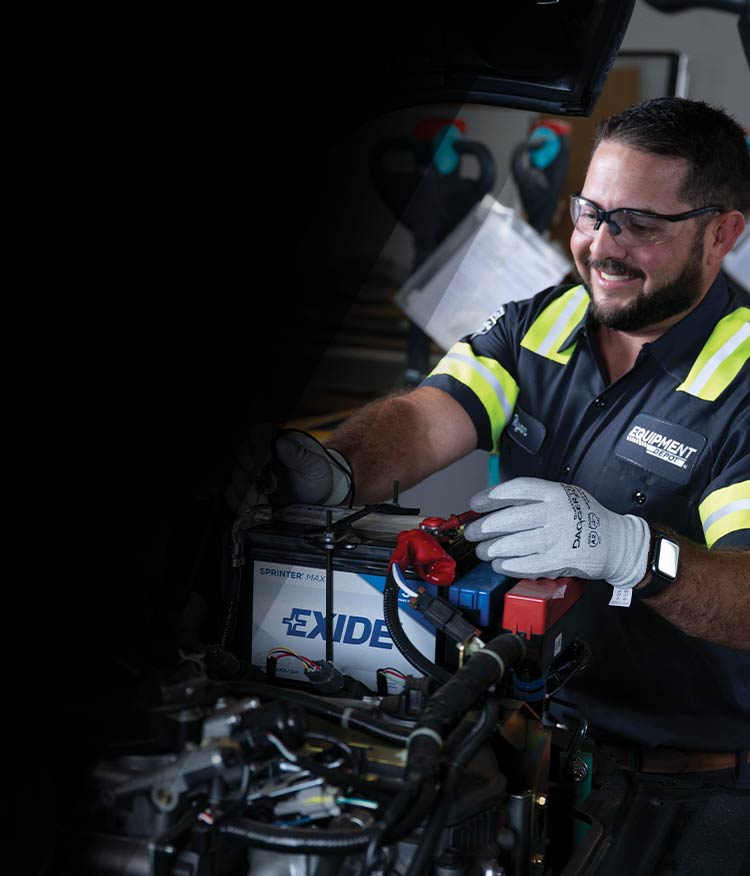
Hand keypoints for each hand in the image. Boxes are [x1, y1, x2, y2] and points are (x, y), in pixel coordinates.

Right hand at [224, 427, 351, 512]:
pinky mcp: (249, 493)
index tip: (263, 460)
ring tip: (260, 498)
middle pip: (241, 453)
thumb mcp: (316, 466)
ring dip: (244, 487)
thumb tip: (281, 443)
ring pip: (236, 475)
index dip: (256, 445)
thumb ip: (300, 455)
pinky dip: (238, 501)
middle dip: (247, 468)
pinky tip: (252, 506)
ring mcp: (253, 475)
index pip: (258, 433)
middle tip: (259, 481)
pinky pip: (233, 495)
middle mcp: (260, 456)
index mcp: (276, 442)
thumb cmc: (318, 478)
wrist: (319, 501)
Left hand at [463, 477, 649, 588]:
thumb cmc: (587, 519)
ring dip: (494, 548)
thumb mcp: (566, 496)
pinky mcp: (561, 560)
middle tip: (473, 532)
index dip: (492, 496)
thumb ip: (537, 498)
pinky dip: (510, 565)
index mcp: (556, 493)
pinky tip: (500, 564)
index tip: (476, 503)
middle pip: (511, 518)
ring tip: (483, 551)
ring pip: (516, 542)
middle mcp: (557, 513)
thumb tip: (497, 504)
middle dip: (485, 527)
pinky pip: (528, 563)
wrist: (618, 543)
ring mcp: (560, 537)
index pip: (517, 489)